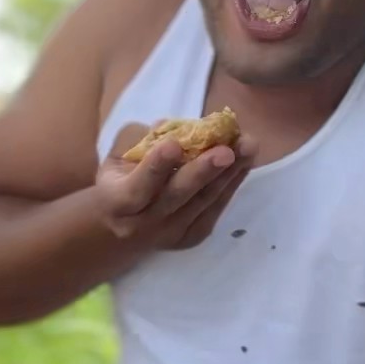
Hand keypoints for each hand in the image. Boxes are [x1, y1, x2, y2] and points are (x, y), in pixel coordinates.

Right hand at [95, 124, 253, 251]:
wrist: (122, 230)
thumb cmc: (119, 181)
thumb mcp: (117, 158)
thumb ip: (139, 141)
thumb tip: (170, 126)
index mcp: (118, 201)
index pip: (138, 187)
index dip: (156, 166)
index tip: (174, 144)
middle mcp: (144, 223)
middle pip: (176, 197)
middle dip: (203, 172)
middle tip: (226, 151)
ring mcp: (171, 233)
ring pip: (202, 202)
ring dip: (228, 173)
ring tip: (247, 147)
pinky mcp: (191, 237)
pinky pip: (215, 209)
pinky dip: (231, 184)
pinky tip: (245, 161)